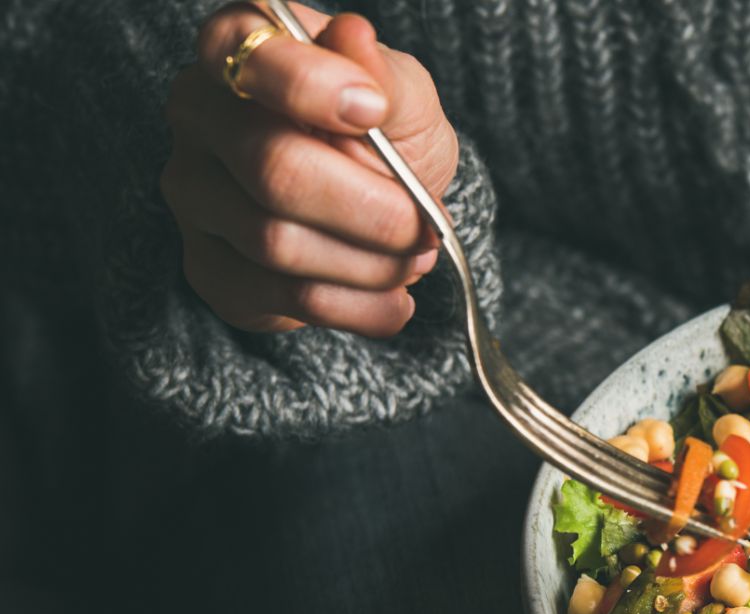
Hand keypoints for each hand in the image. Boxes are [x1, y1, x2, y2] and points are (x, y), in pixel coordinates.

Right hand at [161, 2, 457, 336]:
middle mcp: (198, 115)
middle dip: (371, 209)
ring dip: (370, 264)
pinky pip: (280, 298)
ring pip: (276, 242)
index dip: (311, 88)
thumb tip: (354, 39)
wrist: (382, 208)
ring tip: (416, 258)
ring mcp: (193, 193)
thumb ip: (383, 76)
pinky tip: (393, 301)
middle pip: (273, 168)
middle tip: (425, 226)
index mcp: (239, 49)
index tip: (375, 113)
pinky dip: (356, 307)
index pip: (248, 56)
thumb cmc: (385, 135)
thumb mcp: (403, 97)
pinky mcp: (209, 266)